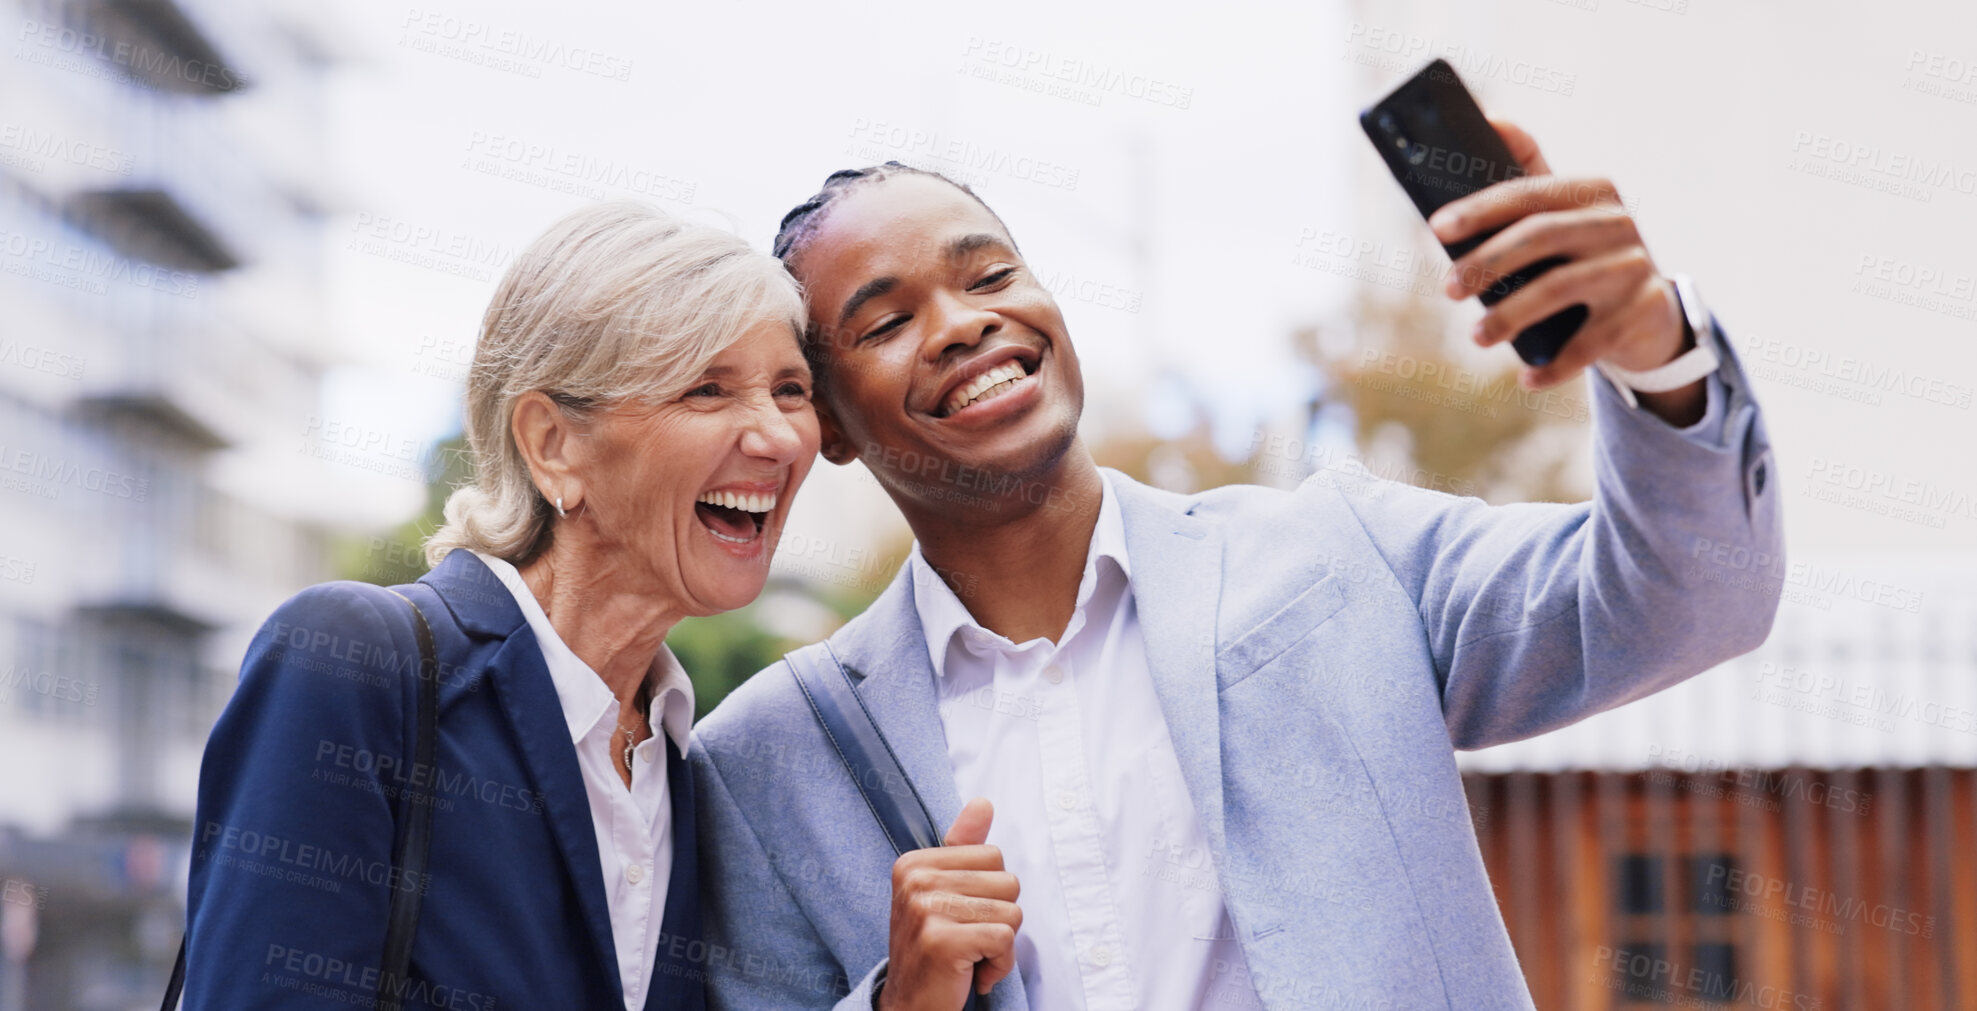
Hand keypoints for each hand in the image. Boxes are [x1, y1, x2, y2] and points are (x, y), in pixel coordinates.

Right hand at [879, 798, 1021, 1010]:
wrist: (909, 1007)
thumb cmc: (933, 949)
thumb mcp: (944, 894)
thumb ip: (963, 848)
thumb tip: (983, 803)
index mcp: (914, 863)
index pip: (993, 854)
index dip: (991, 893)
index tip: (963, 918)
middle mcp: (915, 880)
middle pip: (1007, 881)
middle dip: (1000, 917)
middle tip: (968, 940)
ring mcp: (925, 909)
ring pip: (1011, 911)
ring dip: (1001, 944)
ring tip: (970, 957)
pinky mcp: (941, 941)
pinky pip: (1005, 939)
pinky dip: (1000, 964)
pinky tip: (974, 974)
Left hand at [1430, 117, 1695, 408]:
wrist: (1650, 313)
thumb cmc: (1584, 258)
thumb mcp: (1562, 217)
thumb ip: (1527, 178)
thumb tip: (1490, 117)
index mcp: (1592, 191)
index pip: (1529, 192)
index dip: (1481, 208)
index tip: (1436, 228)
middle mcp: (1618, 222)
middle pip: (1542, 236)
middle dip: (1487, 263)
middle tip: (1447, 289)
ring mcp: (1635, 266)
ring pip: (1562, 288)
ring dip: (1511, 316)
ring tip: (1477, 338)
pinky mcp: (1643, 311)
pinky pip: (1591, 342)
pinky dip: (1555, 366)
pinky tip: (1526, 380)